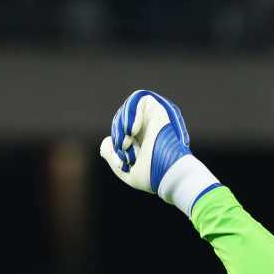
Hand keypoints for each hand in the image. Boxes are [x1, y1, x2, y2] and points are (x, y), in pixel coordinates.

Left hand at [99, 89, 218, 215]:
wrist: (168, 173)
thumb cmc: (151, 176)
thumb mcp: (124, 170)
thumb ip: (112, 156)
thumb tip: (106, 141)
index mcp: (142, 140)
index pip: (121, 129)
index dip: (117, 139)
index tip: (123, 156)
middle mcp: (148, 127)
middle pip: (122, 118)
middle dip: (118, 133)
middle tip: (125, 148)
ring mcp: (153, 118)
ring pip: (128, 107)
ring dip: (122, 122)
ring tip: (127, 139)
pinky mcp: (159, 109)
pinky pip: (139, 98)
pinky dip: (131, 112)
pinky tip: (131, 130)